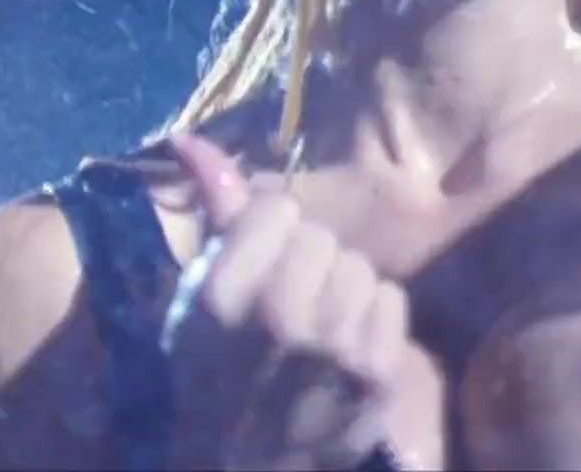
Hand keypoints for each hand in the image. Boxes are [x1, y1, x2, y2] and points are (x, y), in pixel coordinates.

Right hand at [164, 134, 409, 469]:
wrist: (255, 468)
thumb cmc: (224, 379)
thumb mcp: (200, 303)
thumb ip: (213, 218)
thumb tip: (190, 140)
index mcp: (221, 298)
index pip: (274, 209)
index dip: (271, 234)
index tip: (265, 264)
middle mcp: (277, 318)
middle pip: (321, 237)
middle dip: (311, 263)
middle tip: (294, 303)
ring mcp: (332, 347)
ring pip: (360, 267)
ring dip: (345, 292)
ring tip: (323, 329)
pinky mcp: (377, 372)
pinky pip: (390, 299)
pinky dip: (376, 321)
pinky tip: (352, 350)